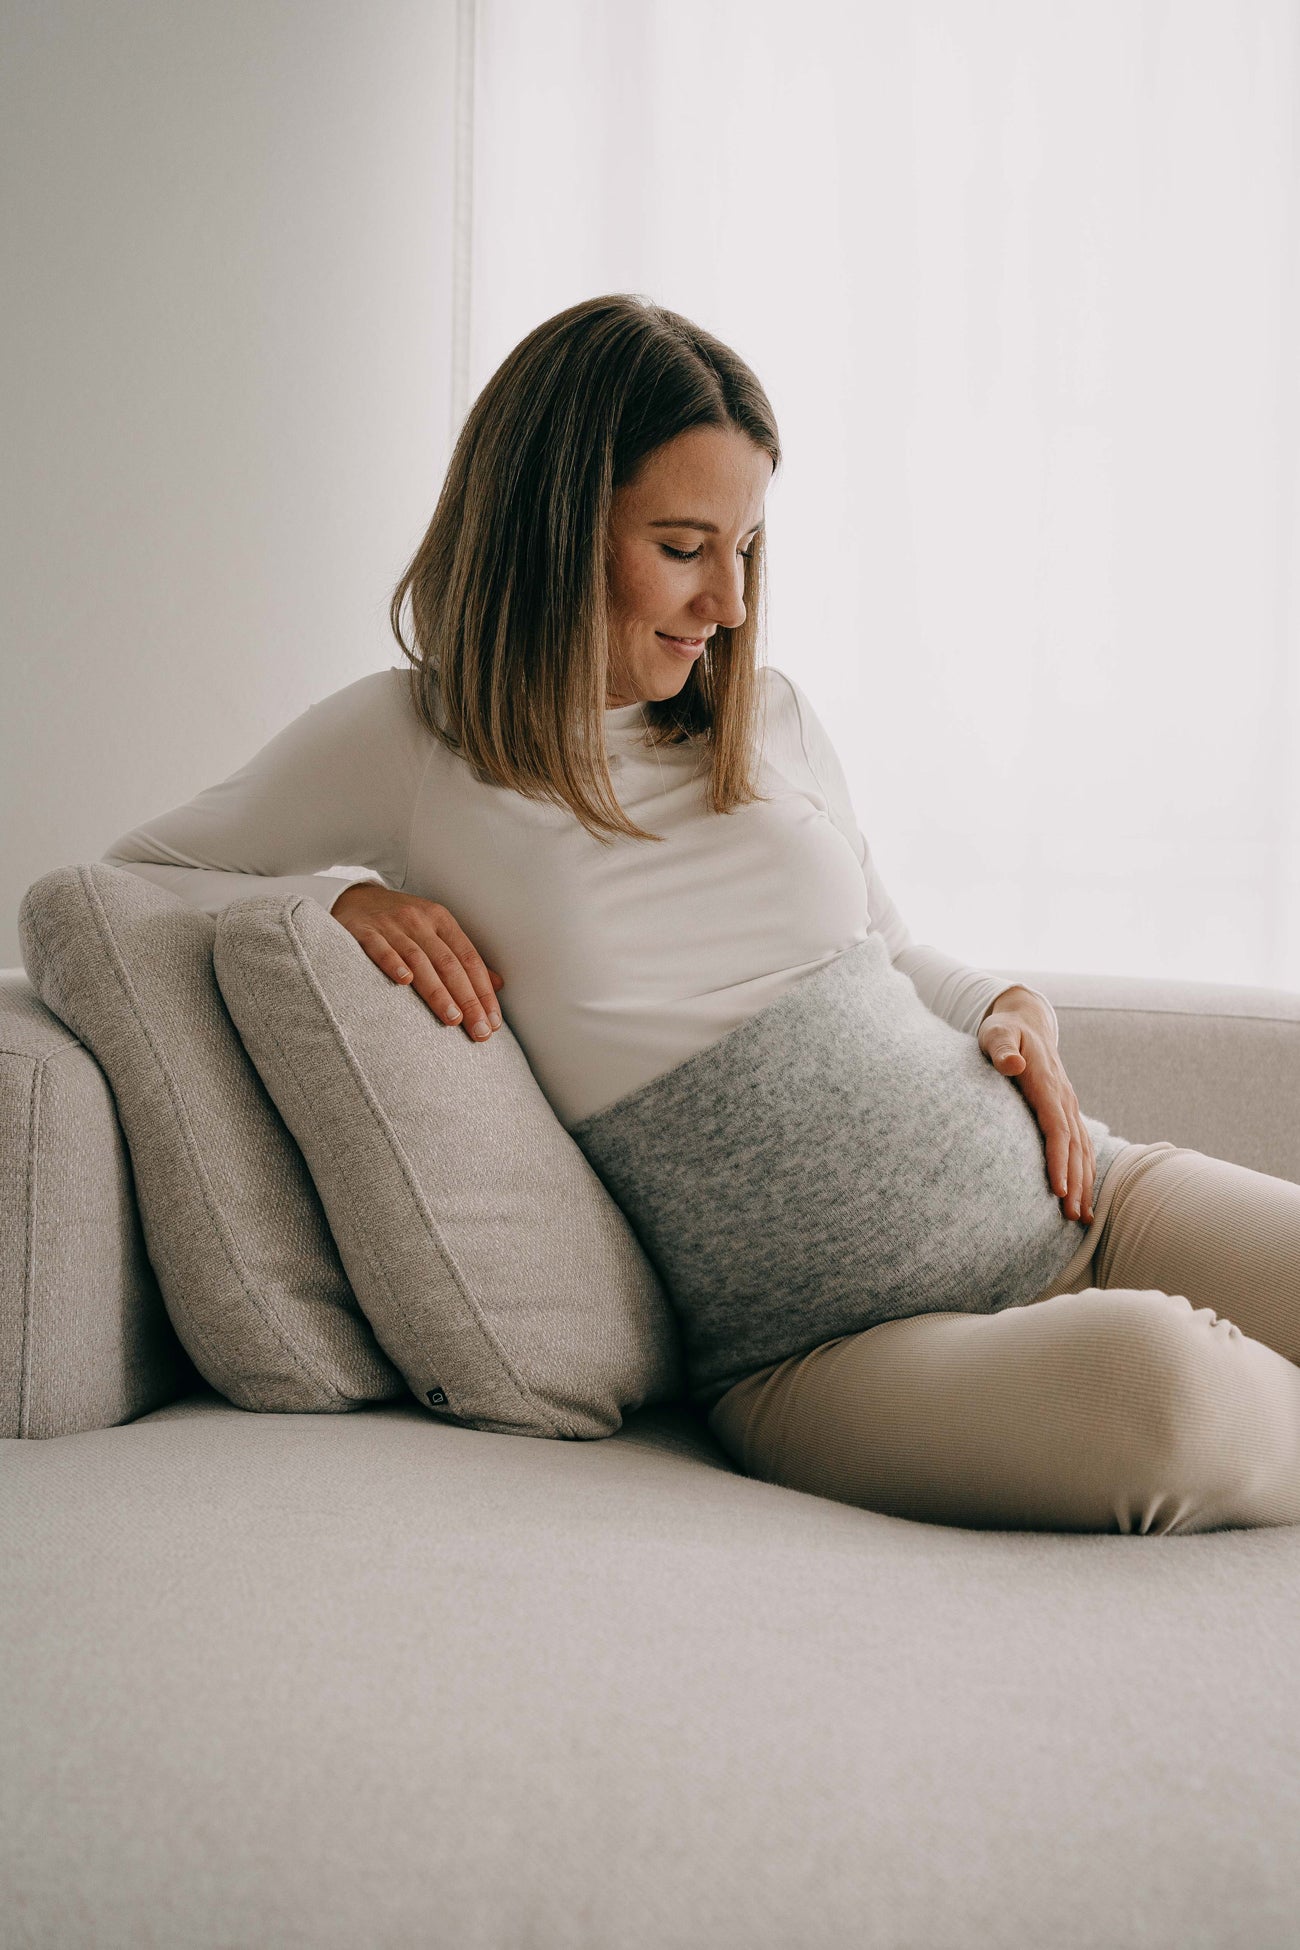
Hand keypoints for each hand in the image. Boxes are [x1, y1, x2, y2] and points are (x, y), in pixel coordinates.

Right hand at [330, 882, 504, 1042]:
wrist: (355, 899)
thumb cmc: (402, 923)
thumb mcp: (435, 931)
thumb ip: (462, 958)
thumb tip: (498, 984)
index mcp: (441, 921)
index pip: (469, 959)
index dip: (483, 991)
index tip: (492, 1021)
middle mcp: (420, 920)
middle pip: (448, 963)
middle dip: (467, 999)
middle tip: (478, 1030)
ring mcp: (391, 925)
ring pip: (419, 960)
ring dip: (438, 991)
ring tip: (452, 1019)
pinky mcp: (364, 931)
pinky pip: (380, 948)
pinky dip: (393, 963)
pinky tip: (404, 982)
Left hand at [977, 987, 1094, 1222]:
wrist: (1026, 1021)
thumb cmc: (1003, 1030)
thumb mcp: (995, 1033)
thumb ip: (1001, 1049)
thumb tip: (1012, 1063)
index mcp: (1048, 1084)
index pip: (1057, 1128)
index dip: (1059, 1160)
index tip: (1058, 1190)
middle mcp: (1064, 1098)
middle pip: (1075, 1147)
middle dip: (1075, 1183)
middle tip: (1072, 1217)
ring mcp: (1069, 1105)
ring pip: (1083, 1150)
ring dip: (1084, 1184)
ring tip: (1082, 1219)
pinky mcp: (1067, 1111)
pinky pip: (1081, 1146)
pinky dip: (1085, 1172)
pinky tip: (1083, 1196)